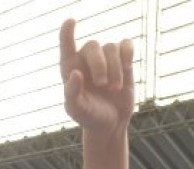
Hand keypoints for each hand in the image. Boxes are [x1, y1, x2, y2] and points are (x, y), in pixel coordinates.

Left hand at [59, 19, 134, 133]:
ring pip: (111, 48)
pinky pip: (126, 45)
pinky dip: (128, 54)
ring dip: (114, 69)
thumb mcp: (77, 109)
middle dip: (99, 65)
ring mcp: (105, 58)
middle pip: (93, 46)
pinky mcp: (123, 60)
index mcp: (69, 68)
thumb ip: (72, 93)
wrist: (110, 122)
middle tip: (102, 85)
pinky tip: (127, 67)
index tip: (70, 21)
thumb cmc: (88, 116)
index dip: (67, 33)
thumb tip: (75, 73)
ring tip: (113, 89)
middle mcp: (85, 60)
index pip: (66, 46)